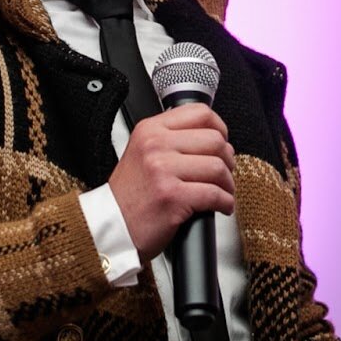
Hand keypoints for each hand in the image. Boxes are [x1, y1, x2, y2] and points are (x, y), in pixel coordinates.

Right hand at [108, 104, 235, 260]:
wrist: (113, 226)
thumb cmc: (130, 196)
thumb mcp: (142, 153)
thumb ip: (170, 139)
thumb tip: (212, 137)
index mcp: (150, 130)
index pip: (200, 113)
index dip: (220, 128)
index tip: (222, 142)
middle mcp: (156, 145)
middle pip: (215, 140)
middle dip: (227, 160)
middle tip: (224, 173)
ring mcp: (163, 170)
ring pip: (218, 167)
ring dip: (228, 184)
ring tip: (223, 192)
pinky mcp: (173, 196)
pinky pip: (215, 194)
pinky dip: (225, 202)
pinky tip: (221, 206)